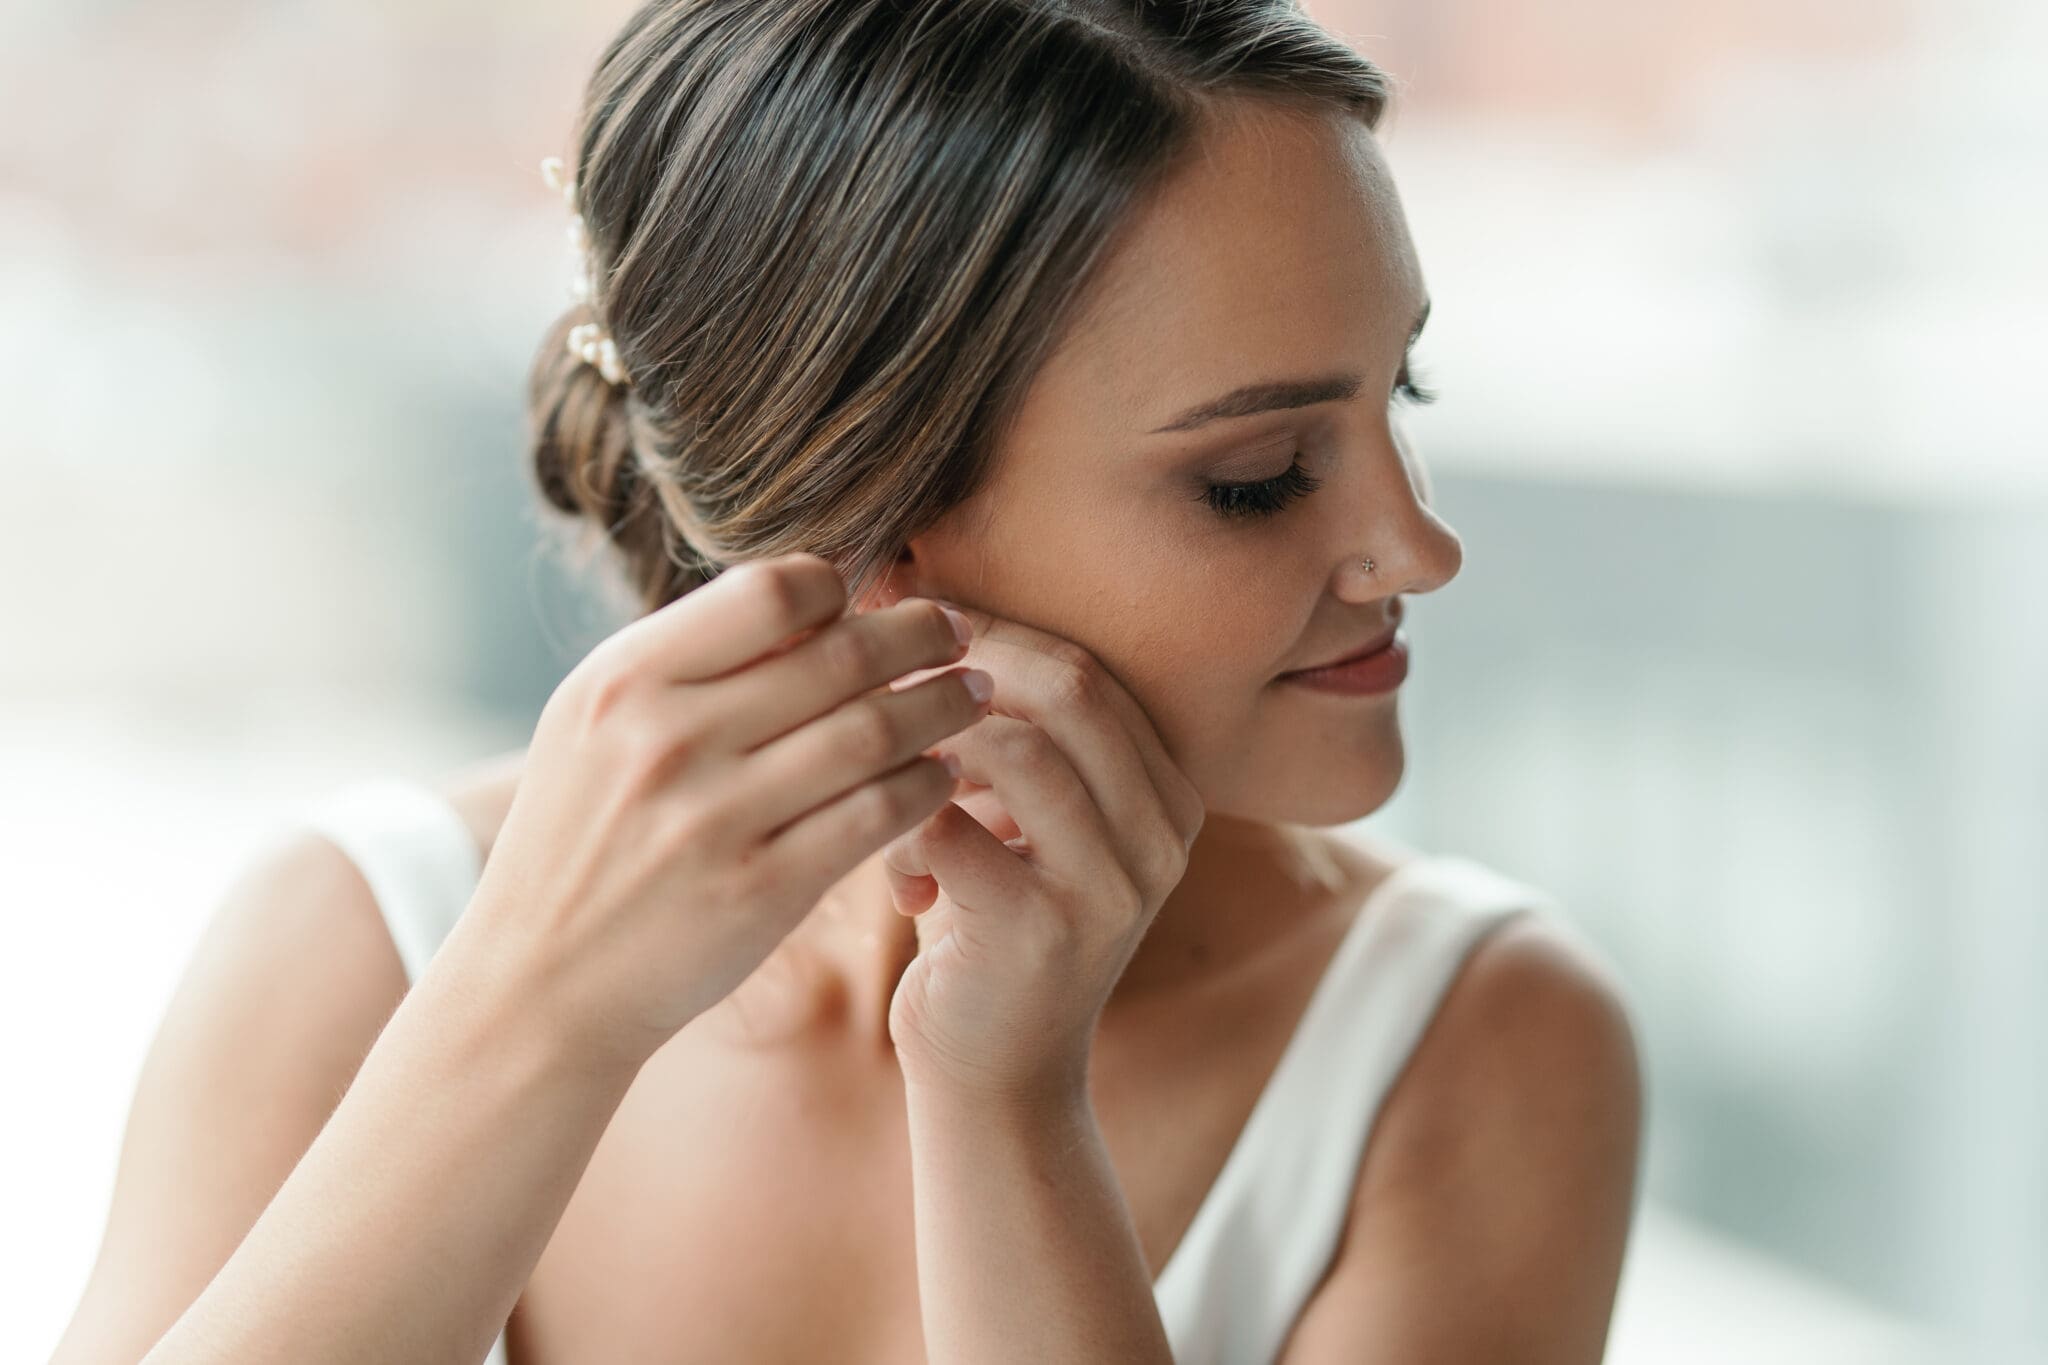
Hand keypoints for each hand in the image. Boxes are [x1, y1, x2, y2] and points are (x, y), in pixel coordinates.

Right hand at [467, 553, 993, 1068]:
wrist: (540, 985)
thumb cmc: (583, 837)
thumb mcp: (597, 725)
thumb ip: (689, 662)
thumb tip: (814, 598)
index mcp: (624, 680)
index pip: (771, 590)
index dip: (842, 590)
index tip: (877, 600)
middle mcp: (667, 740)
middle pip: (839, 655)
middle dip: (921, 636)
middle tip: (961, 634)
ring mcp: (715, 819)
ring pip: (873, 733)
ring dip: (943, 707)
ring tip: (974, 696)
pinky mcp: (761, 893)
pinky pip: (877, 817)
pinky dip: (927, 786)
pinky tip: (945, 775)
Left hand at [880, 604, 1206, 1104]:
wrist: (999, 1079)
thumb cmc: (989, 928)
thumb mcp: (1020, 824)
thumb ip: (1007, 738)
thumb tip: (919, 611)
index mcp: (1167, 797)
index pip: (1089, 670)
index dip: (996, 634)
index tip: (914, 629)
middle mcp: (1162, 836)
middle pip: (1069, 689)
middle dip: (965, 666)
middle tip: (884, 676)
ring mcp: (1114, 886)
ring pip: (1017, 747)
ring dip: (928, 745)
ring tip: (886, 777)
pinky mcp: (1045, 932)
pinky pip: (953, 825)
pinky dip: (904, 826)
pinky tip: (900, 875)